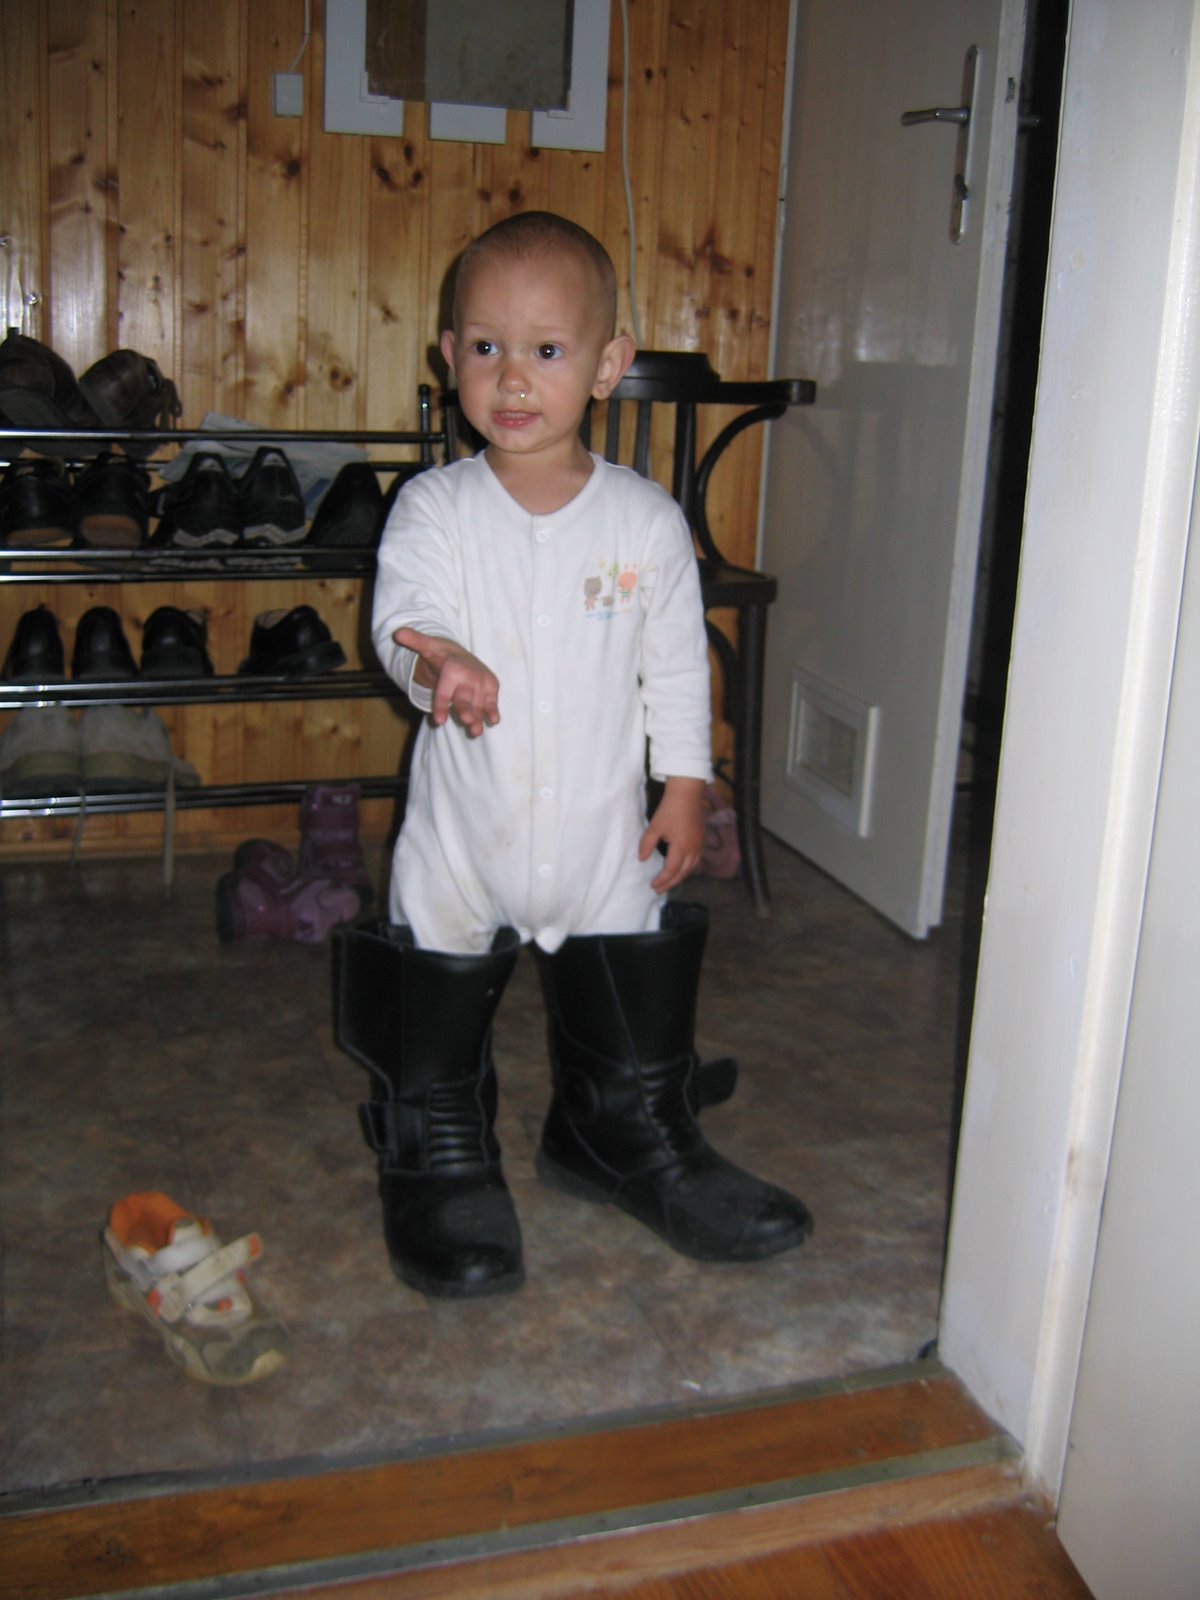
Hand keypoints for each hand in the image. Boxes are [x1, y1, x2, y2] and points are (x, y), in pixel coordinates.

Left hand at [393, 627, 499, 737]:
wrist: (460, 654)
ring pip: (478, 703)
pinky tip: (493, 720)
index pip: (444, 690)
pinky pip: (492, 701)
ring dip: (479, 717)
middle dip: (466, 709)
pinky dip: (493, 710)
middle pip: (464, 697)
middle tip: (466, 721)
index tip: (438, 721)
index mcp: (452, 668)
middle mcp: (468, 675)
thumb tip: (397, 633)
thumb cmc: (440, 655)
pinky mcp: (491, 687)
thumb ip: (413, 641)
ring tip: (476, 731)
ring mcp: (481, 681)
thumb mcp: (426, 647)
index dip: (441, 705)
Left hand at [639, 776, 705, 892]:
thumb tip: (642, 859)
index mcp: (682, 847)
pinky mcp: (702, 840)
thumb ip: (647, 844)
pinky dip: (687, 868)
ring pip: (692, 868)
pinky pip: (696, 860)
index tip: (652, 885)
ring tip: (669, 882)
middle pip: (683, 873)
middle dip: (670, 883)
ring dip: (680, 877)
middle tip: (659, 890)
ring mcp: (700, 845)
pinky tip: (680, 869)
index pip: (671, 870)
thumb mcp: (654, 827)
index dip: (661, 880)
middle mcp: (694, 849)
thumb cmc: (670, 809)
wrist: (687, 793)